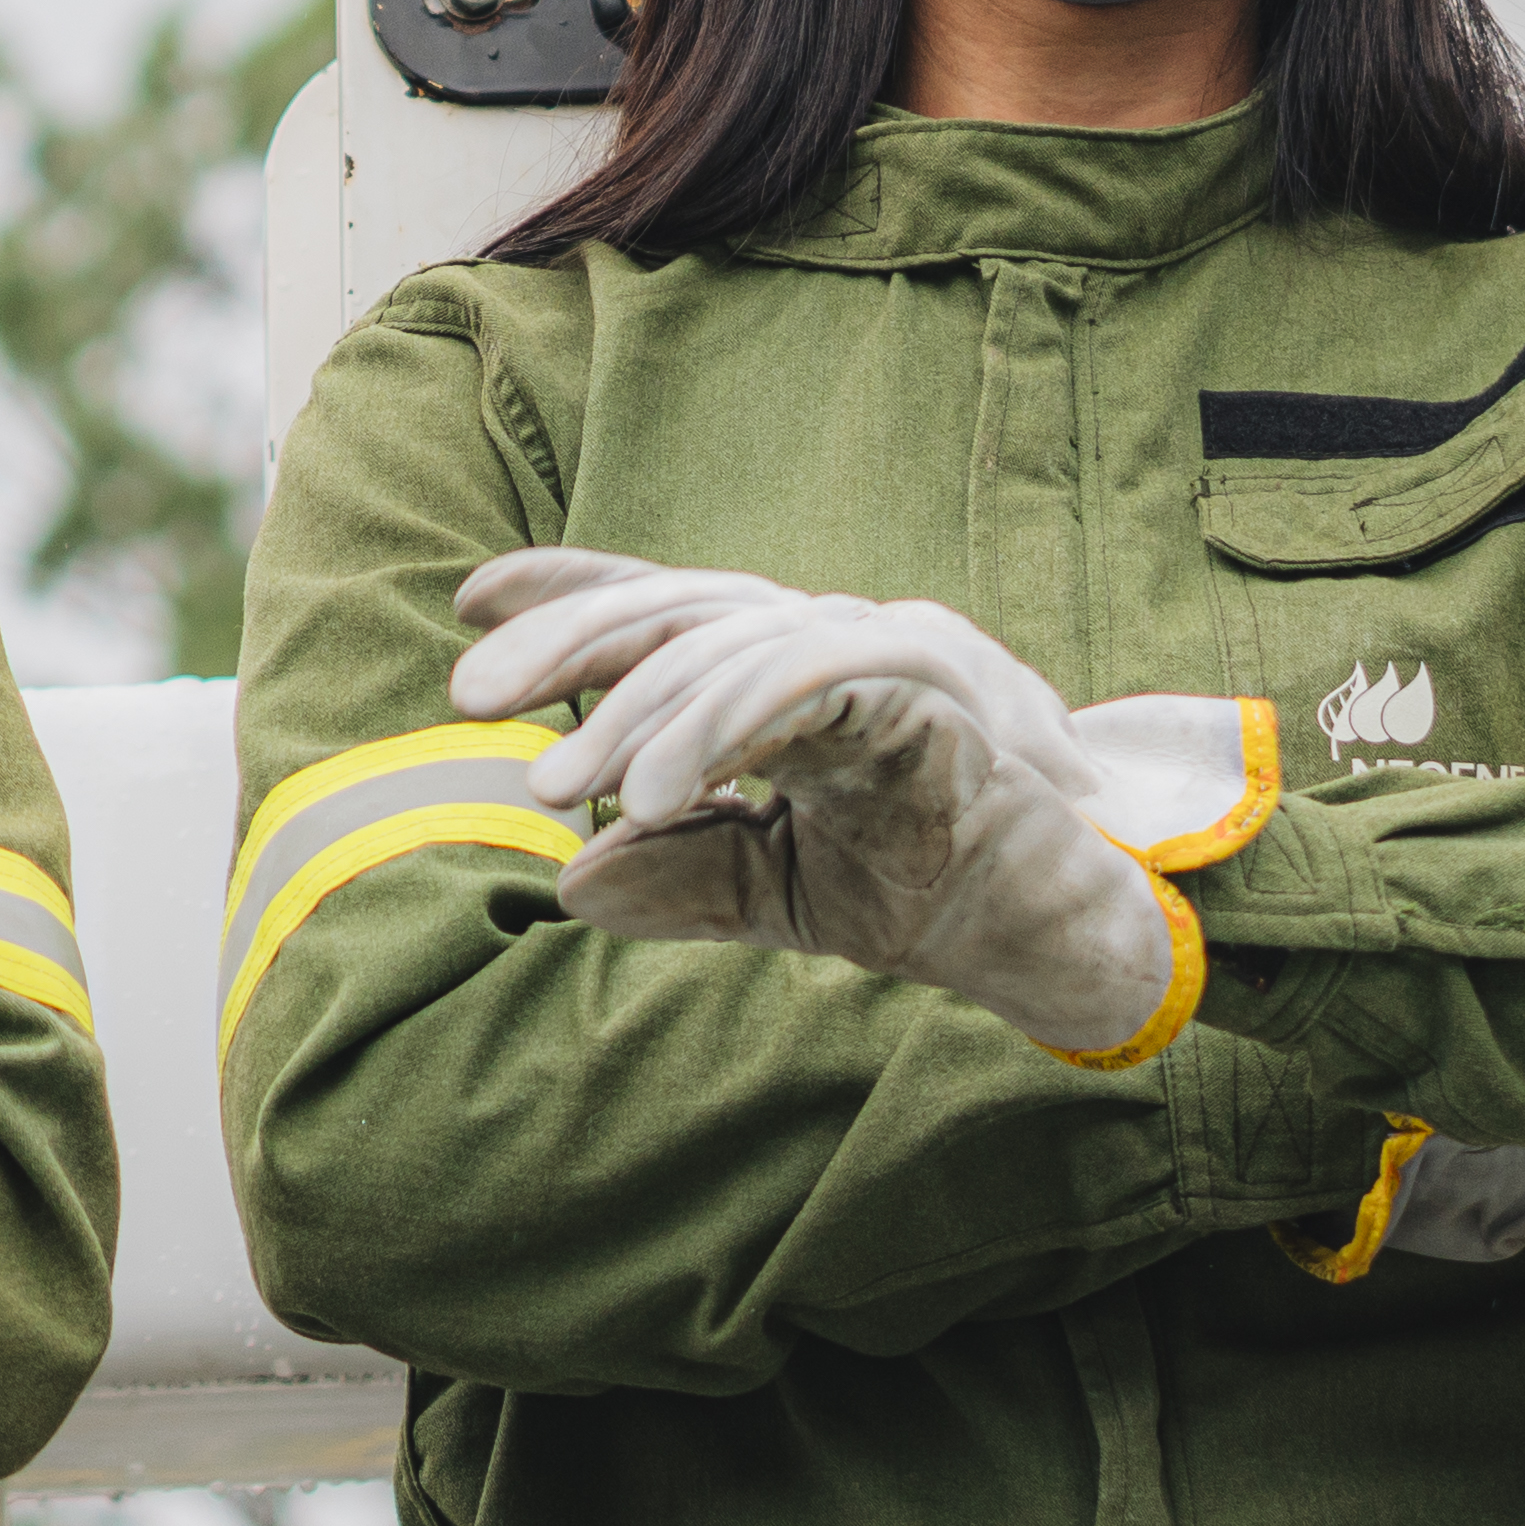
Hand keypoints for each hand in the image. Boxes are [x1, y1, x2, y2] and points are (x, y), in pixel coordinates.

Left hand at [448, 551, 1178, 1062]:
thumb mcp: (778, 895)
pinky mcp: (928, 682)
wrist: (1056, 929)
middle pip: (679, 607)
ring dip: (638, 714)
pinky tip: (656, 792)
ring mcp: (879, 649)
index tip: (470, 602)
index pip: (668, 612)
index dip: (572, 596)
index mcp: (786, 678)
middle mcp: (825, 643)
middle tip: (469, 693)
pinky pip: (809, 673)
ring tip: (564, 791)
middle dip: (569, 639)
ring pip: (732, 641)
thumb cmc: (926, 890)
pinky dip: (726, 724)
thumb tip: (569, 883)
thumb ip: (686, 875)